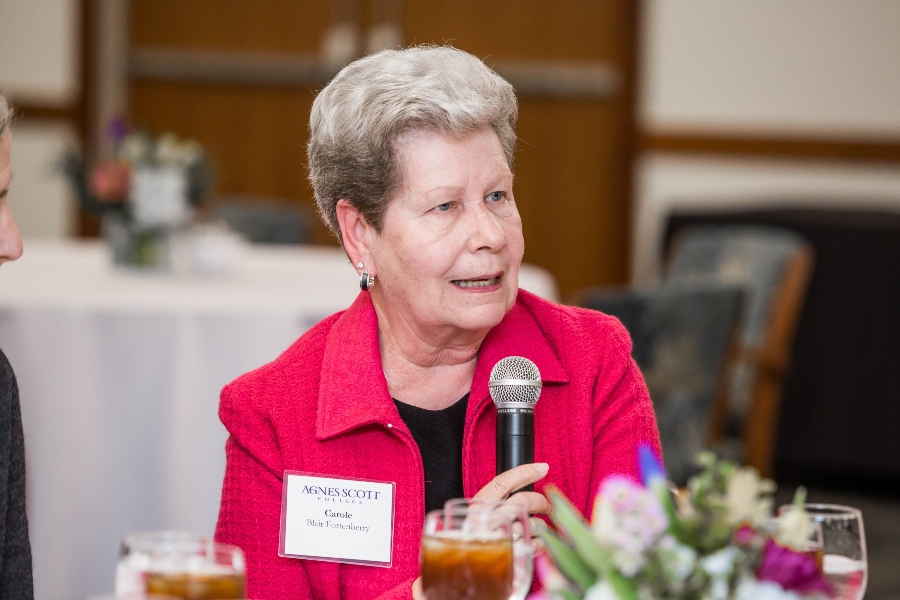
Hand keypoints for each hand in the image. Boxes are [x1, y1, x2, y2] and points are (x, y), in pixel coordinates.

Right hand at [413, 464, 550, 597]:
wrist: (457, 588)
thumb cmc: (463, 554)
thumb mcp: (472, 525)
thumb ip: (488, 511)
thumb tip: (517, 491)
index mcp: (475, 512)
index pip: (501, 484)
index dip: (523, 473)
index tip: (542, 467)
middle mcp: (486, 524)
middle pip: (523, 501)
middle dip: (540, 501)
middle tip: (545, 506)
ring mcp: (499, 541)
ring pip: (532, 522)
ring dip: (540, 524)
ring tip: (539, 528)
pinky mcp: (512, 559)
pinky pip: (535, 544)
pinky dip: (541, 542)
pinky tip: (537, 544)